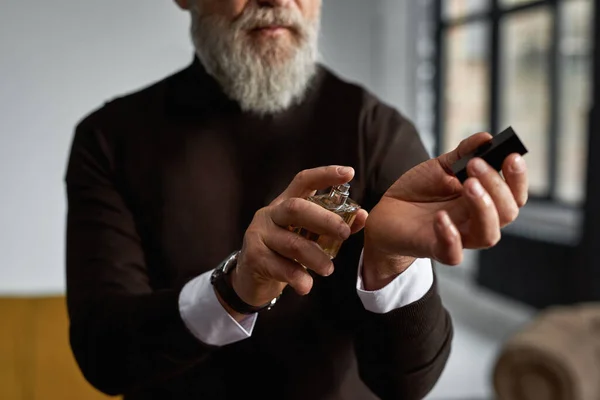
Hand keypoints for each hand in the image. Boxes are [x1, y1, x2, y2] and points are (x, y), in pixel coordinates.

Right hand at [229, 166, 368, 310]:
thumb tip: (362, 216)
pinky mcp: (253, 256)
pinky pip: (280, 267)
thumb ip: (332, 226)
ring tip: (329, 269)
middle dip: (324, 220)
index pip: (303, 181)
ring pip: (292, 243)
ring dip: (315, 257)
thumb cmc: (284, 253)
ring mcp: (259, 234)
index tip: (349, 174)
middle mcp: (270, 214)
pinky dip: (298, 277)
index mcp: (285, 204)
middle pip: (296, 208)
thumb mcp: (307, 236)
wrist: (252, 279)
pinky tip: (307, 286)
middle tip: (345, 233)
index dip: (325, 175)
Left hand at [363, 132, 527, 288]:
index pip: (514, 195)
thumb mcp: (441, 166)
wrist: (386, 210)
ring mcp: (458, 237)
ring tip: (468, 183)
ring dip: (483, 208)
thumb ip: (463, 154)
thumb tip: (487, 137)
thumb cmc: (419, 190)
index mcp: (483, 200)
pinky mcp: (435, 249)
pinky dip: (450, 236)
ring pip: (488, 235)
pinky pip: (453, 253)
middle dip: (497, 187)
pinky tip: (440, 216)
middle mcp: (476, 221)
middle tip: (476, 164)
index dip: (518, 178)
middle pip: (506, 213)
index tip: (512, 156)